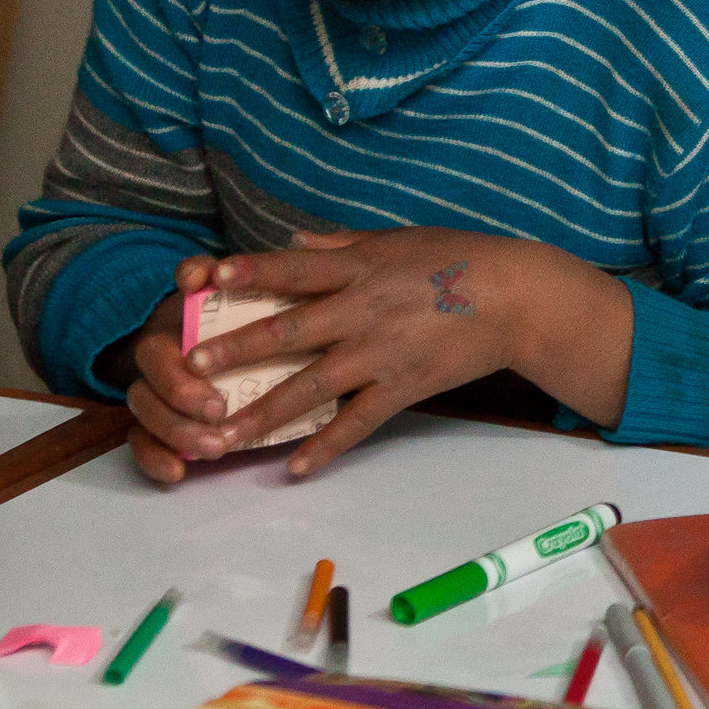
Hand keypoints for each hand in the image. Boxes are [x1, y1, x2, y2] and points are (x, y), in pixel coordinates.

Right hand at [111, 255, 230, 483]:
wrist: (246, 351)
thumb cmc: (248, 320)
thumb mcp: (245, 296)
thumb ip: (218, 281)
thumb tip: (196, 273)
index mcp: (180, 319)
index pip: (171, 313)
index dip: (179, 321)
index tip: (200, 350)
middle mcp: (161, 353)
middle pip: (153, 371)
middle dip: (181, 392)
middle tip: (217, 410)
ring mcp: (155, 390)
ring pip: (145, 410)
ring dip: (175, 431)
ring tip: (215, 447)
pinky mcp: (157, 424)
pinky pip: (143, 443)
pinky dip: (155, 459)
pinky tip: (177, 474)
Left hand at [143, 227, 628, 480]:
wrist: (519, 299)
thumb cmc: (461, 259)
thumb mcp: (399, 240)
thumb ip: (342, 246)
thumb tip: (294, 243)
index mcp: (360, 269)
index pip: (294, 269)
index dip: (251, 272)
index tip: (206, 277)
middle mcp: (364, 311)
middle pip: (288, 333)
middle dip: (236, 351)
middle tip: (189, 370)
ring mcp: (382, 354)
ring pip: (312, 387)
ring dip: (263, 412)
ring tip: (220, 437)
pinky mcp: (405, 387)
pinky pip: (358, 422)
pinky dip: (326, 446)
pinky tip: (294, 468)